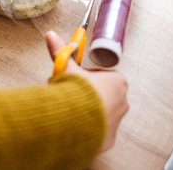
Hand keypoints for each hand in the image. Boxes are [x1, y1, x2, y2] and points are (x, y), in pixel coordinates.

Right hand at [45, 31, 128, 151]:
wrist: (77, 120)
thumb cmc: (77, 91)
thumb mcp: (68, 68)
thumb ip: (60, 52)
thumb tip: (50, 34)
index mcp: (117, 81)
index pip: (102, 76)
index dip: (85, 78)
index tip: (74, 80)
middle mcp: (122, 101)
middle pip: (101, 95)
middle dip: (85, 95)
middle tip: (68, 95)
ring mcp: (118, 121)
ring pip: (101, 113)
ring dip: (86, 111)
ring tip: (70, 110)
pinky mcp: (110, 138)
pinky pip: (99, 132)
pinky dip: (88, 129)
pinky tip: (76, 126)